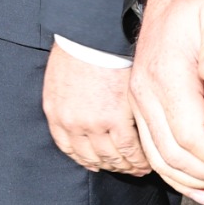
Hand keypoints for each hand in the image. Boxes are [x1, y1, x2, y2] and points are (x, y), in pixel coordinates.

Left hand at [43, 43, 152, 176]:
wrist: (91, 34)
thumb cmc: (79, 48)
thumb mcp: (60, 78)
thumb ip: (67, 102)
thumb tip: (81, 115)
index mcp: (56, 113)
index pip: (70, 149)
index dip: (87, 160)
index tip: (99, 164)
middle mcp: (72, 123)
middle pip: (92, 157)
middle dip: (110, 166)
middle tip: (125, 169)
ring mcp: (93, 124)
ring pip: (112, 157)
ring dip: (126, 166)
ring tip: (139, 168)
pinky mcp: (116, 119)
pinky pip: (129, 150)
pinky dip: (139, 159)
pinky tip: (147, 162)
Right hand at [129, 0, 203, 203]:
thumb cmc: (200, 7)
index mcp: (166, 75)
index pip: (191, 135)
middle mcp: (145, 95)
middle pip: (176, 156)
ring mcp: (140, 105)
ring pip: (163, 162)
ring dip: (196, 180)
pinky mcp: (142, 110)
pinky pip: (155, 154)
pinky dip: (179, 177)